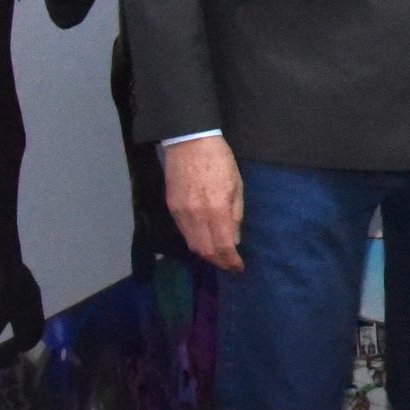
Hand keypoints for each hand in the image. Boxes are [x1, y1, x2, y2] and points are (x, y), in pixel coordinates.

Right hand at [163, 136, 244, 270]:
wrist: (189, 142)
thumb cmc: (220, 161)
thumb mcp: (237, 186)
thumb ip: (235, 215)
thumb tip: (234, 239)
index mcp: (217, 209)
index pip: (223, 246)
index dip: (231, 261)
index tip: (239, 267)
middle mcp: (196, 214)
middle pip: (205, 250)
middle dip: (218, 261)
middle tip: (229, 264)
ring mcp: (180, 212)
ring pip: (192, 243)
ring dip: (206, 254)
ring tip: (218, 256)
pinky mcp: (170, 207)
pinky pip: (183, 232)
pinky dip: (195, 240)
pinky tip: (204, 239)